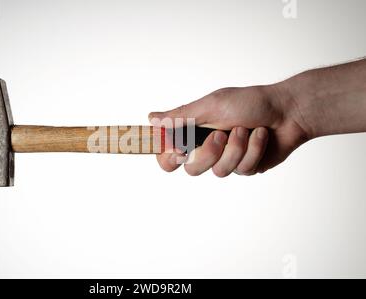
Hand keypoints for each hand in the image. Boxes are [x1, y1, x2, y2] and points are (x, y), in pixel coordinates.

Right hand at [149, 84, 308, 176]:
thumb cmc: (250, 102)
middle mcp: (207, 146)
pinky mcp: (245, 166)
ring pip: (219, 171)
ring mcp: (226, 159)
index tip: (179, 149)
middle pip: (191, 169)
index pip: (167, 153)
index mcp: (194, 130)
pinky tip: (261, 135)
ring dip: (236, 148)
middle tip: (222, 134)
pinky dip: (253, 149)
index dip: (168, 157)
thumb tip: (151, 118)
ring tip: (246, 130)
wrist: (287, 111)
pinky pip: (242, 169)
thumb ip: (182, 116)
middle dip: (209, 152)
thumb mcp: (212, 105)